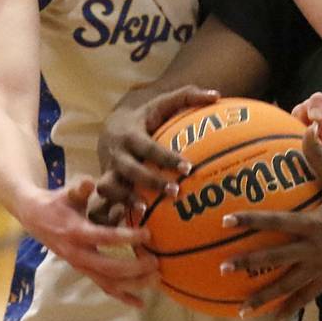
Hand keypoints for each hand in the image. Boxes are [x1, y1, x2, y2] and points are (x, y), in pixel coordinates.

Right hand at [21, 176, 157, 307]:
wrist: (35, 218)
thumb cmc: (58, 202)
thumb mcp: (68, 193)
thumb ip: (80, 188)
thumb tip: (89, 183)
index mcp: (76, 232)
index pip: (104, 238)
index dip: (126, 237)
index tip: (148, 234)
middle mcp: (78, 254)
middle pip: (108, 268)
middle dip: (134, 267)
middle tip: (156, 261)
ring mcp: (81, 266)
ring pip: (108, 283)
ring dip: (133, 284)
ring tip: (156, 280)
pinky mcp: (84, 271)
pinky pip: (104, 288)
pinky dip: (122, 296)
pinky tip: (140, 303)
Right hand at [90, 86, 219, 224]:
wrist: (111, 127)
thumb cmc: (146, 116)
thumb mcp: (163, 102)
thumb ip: (189, 96)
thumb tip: (217, 95)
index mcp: (131, 134)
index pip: (149, 147)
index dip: (167, 158)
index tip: (188, 167)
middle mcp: (117, 154)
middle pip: (130, 170)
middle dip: (151, 182)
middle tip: (176, 192)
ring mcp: (108, 171)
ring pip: (110, 188)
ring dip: (127, 200)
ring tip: (147, 212)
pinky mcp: (106, 186)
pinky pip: (104, 203)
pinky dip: (114, 214)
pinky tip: (132, 225)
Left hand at [220, 123, 321, 320]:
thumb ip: (319, 155)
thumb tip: (306, 127)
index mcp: (315, 224)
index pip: (277, 222)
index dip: (251, 220)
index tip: (227, 222)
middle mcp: (315, 249)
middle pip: (276, 258)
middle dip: (249, 264)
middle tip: (222, 268)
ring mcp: (321, 267)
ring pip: (288, 285)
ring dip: (264, 297)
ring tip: (241, 310)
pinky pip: (306, 296)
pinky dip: (290, 308)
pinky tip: (274, 320)